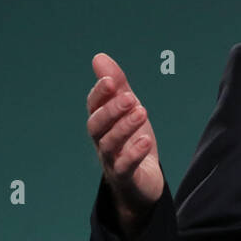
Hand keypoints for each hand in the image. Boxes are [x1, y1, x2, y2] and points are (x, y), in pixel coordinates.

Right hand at [86, 53, 163, 232]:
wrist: (143, 184)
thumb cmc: (133, 143)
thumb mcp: (129, 111)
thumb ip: (118, 86)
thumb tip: (99, 57)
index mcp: (102, 125)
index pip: (94, 107)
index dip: (100, 94)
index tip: (110, 80)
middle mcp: (102, 142)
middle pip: (98, 126)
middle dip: (111, 110)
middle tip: (130, 97)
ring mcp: (111, 161)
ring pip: (109, 144)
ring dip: (124, 127)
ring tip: (142, 112)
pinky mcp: (126, 178)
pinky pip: (125, 166)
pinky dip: (134, 153)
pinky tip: (146, 141)